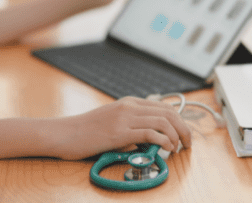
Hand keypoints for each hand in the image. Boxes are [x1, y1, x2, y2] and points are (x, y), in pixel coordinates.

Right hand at [51, 96, 191, 160]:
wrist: (64, 134)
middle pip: (168, 113)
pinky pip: (149, 133)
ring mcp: (124, 118)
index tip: (184, 134)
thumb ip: (132, 124)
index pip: (165, 107)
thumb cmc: (87, 131)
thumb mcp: (114, 121)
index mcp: (130, 103)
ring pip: (163, 121)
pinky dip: (163, 140)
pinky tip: (165, 148)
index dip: (180, 121)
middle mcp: (130, 107)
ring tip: (178, 148)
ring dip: (176, 135)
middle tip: (187, 143)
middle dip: (183, 128)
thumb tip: (152, 137)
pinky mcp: (118, 132)